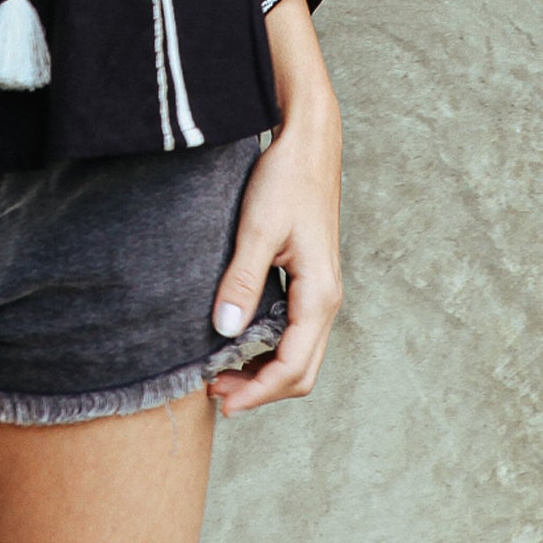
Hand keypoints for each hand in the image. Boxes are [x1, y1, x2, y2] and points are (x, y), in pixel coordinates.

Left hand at [207, 0, 343, 415]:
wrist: (308, 141)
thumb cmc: (285, 179)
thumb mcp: (257, 228)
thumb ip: (242, 281)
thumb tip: (226, 332)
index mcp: (319, 294)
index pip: (292, 366)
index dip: (257, 391)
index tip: (220, 400)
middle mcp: (326, 299)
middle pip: (301, 370)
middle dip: (260, 389)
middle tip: (215, 393)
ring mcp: (320, 290)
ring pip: (299, 352)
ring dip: (264, 370)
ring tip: (221, 371)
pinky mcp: (309, 278)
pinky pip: (294, 329)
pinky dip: (269, 346)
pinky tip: (239, 338)